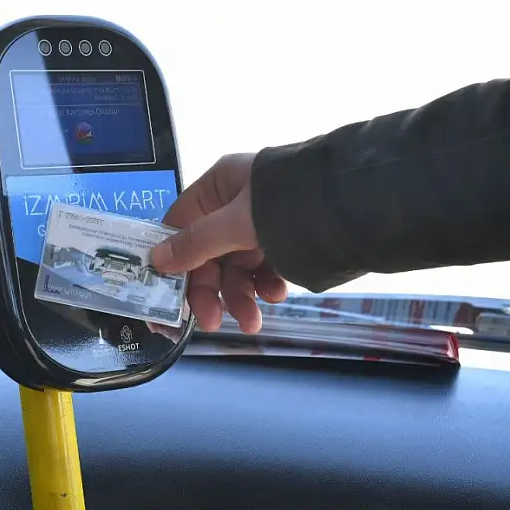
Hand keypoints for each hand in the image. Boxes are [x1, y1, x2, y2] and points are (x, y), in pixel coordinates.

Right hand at [150, 153, 286, 333]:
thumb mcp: (235, 224)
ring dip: (240, 296)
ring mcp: (261, 223)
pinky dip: (266, 286)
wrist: (353, 206)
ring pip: (237, 267)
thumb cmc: (287, 205)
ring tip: (253, 321)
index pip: (180, 226)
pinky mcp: (285, 241)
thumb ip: (196, 243)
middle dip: (213, 290)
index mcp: (218, 186)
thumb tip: (155, 259)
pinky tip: (276, 295)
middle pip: (208, 254)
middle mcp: (236, 203)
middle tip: (211, 322)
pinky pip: (264, 269)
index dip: (173, 260)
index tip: (168, 294)